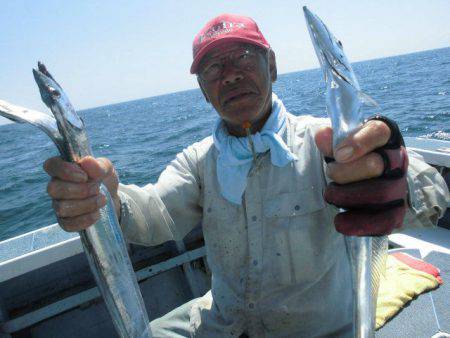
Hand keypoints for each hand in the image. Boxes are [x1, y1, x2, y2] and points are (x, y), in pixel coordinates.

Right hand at [44, 156, 119, 231]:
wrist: (111, 199)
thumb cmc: (103, 179)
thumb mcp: (106, 169)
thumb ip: (98, 165)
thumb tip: (87, 161)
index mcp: (63, 169)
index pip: (51, 165)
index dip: (65, 171)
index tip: (84, 176)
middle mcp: (56, 186)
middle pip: (53, 189)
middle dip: (80, 190)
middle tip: (97, 189)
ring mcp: (58, 205)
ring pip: (62, 208)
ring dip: (86, 204)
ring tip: (102, 199)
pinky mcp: (65, 221)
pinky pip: (68, 224)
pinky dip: (85, 219)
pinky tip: (96, 213)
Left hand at [315, 117, 407, 235]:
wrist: (366, 177)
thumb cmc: (351, 157)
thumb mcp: (340, 144)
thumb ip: (331, 141)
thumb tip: (322, 135)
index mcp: (384, 137)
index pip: (378, 132)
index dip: (358, 142)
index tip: (338, 154)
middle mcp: (397, 159)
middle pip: (375, 165)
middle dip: (344, 173)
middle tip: (329, 174)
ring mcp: (399, 185)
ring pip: (380, 194)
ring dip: (347, 197)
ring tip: (331, 195)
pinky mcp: (397, 210)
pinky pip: (386, 221)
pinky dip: (360, 223)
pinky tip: (341, 222)